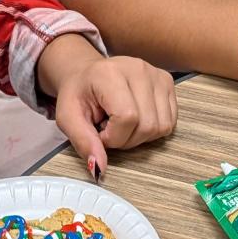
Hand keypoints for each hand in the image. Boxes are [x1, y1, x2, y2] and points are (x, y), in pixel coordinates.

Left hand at [36, 34, 176, 178]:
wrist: (87, 75)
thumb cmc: (78, 94)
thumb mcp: (68, 118)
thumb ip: (83, 142)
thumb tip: (100, 169)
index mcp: (110, 73)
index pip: (127, 118)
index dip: (114, 137)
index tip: (100, 133)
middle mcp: (138, 70)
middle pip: (147, 125)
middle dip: (126, 140)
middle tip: (109, 129)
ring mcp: (156, 75)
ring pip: (161, 127)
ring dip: (140, 136)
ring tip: (122, 124)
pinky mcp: (167, 82)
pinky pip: (170, 121)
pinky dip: (152, 130)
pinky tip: (136, 120)